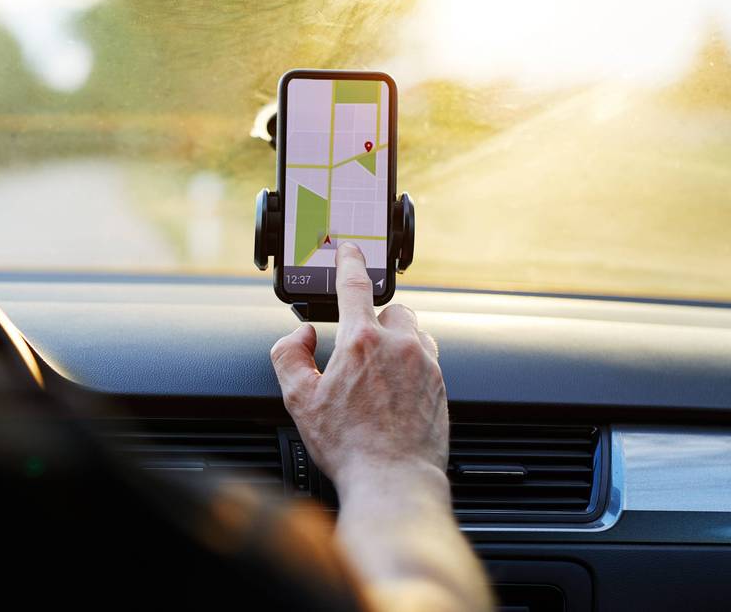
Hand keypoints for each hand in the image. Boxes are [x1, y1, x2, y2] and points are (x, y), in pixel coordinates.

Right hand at [270, 242, 447, 491]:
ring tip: (378, 371)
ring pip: (414, 332)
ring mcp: (426, 365)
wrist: (393, 480)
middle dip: (375, 319)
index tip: (349, 250)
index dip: (349, 262)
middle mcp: (400, 346)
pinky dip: (412, 364)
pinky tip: (396, 390)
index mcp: (362, 342)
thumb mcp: (298, 399)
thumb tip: (300, 336)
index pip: (355, 285)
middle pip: (392, 309)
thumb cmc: (348, 446)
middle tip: (358, 347)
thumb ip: (289, 355)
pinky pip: (428, 359)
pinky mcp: (441, 386)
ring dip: (397, 340)